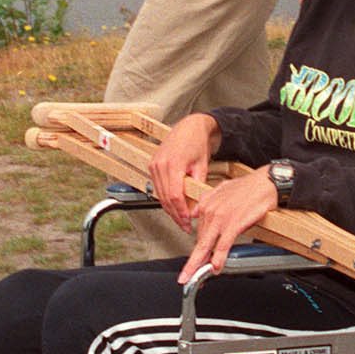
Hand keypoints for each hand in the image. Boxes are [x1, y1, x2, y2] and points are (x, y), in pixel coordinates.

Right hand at [149, 114, 218, 229]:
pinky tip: (174, 207)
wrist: (189, 127)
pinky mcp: (152, 166)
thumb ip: (198, 188)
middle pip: (165, 198)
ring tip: (181, 220)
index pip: (175, 196)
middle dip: (176, 215)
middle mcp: (160, 165)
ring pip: (160, 195)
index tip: (188, 222)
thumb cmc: (198, 143)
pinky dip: (166, 199)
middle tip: (185, 226)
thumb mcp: (202, 166)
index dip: (181, 212)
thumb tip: (196, 208)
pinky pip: (157, 188)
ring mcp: (154, 165)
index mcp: (173, 164)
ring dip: (170, 209)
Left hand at [178, 169, 276, 283]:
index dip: (196, 250)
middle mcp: (210, 211)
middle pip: (199, 242)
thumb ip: (207, 201)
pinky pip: (223, 245)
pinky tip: (216, 267)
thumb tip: (195, 212)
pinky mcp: (233, 224)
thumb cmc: (248, 186)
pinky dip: (219, 258)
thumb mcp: (221, 189)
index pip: (198, 232)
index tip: (193, 262)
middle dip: (193, 262)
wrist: (265, 182)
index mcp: (206, 204)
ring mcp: (220, 218)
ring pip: (206, 246)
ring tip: (194, 277)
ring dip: (199, 265)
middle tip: (186, 276)